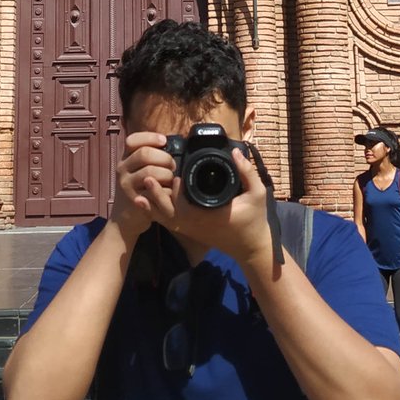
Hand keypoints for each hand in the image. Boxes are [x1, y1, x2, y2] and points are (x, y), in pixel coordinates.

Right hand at [109, 131, 173, 242]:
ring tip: (171, 179)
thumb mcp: (135, 171)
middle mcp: (122, 170)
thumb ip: (147, 157)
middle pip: (144, 154)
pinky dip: (166, 190)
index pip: (132, 140)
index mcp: (124, 159)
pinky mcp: (135, 201)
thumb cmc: (137, 190)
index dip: (150, 137)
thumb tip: (170, 143)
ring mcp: (127, 186)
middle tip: (172, 165)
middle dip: (164, 157)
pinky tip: (169, 192)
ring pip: (150, 172)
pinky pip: (154, 192)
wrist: (124, 219)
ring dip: (167, 174)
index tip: (164, 140)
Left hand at [140, 146, 274, 273]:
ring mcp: (191, 230)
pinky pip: (168, 222)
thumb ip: (247, 172)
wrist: (251, 247)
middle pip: (169, 211)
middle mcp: (196, 224)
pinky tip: (145, 201)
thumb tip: (236, 152)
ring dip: (153, 203)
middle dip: (158, 194)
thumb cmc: (255, 220)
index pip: (186, 204)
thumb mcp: (257, 194)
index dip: (177, 189)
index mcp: (210, 215)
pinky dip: (156, 212)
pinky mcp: (189, 231)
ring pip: (165, 218)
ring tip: (142, 188)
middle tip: (149, 176)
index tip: (175, 174)